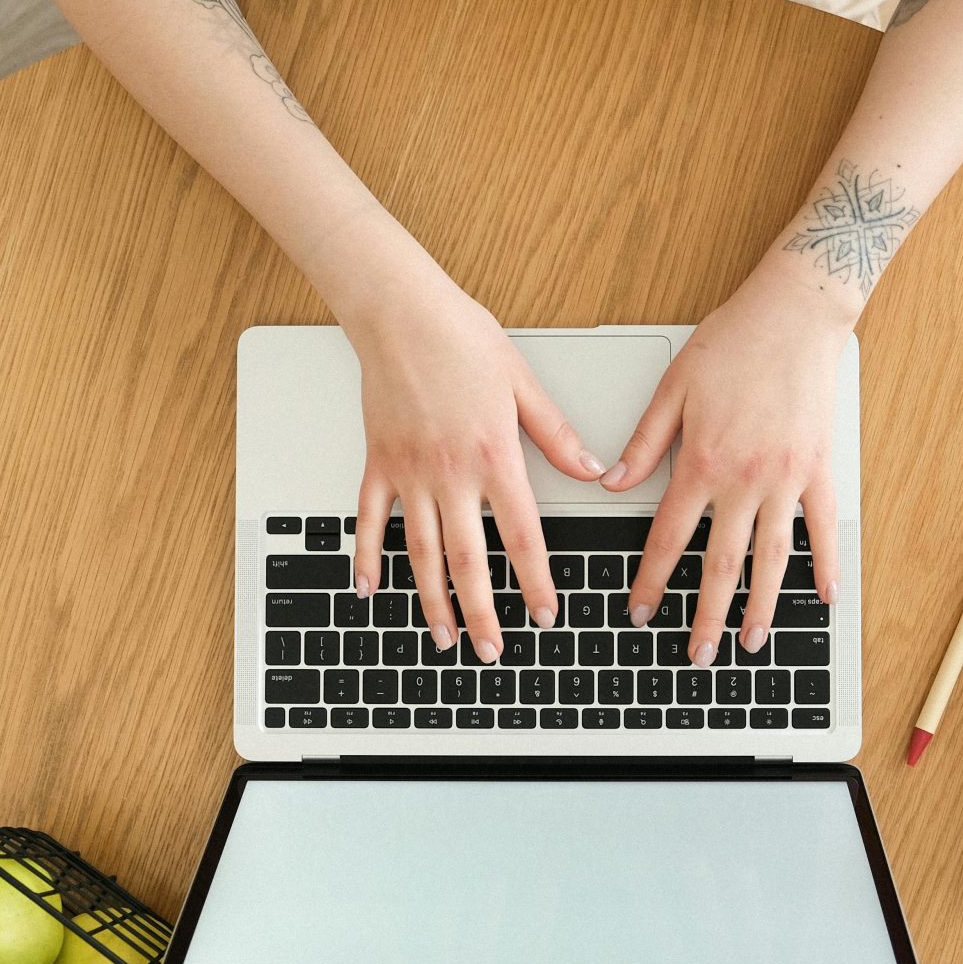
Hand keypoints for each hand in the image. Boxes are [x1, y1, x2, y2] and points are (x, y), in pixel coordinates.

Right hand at [346, 268, 602, 658]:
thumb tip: (594, 471)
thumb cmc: (461, 338)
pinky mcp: (379, 463)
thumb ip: (557, 437)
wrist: (400, 313)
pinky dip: (368, 557)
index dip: (535, 581)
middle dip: (483, 612)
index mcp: (494, 457)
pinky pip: (370, 520)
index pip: (522, 536)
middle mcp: (451, 474)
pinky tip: (370, 588)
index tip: (545, 614)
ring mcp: (410, 473)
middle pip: (468, 559)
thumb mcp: (524, 385)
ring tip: (444, 636)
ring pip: (421, 552)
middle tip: (493, 651)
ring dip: (432, 600)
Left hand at [602, 260, 849, 663]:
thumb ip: (644, 443)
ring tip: (752, 642)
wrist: (796, 312)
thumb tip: (610, 483)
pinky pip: (822, 529)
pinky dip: (823, 565)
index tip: (640, 612)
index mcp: (702, 462)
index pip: (670, 537)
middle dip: (704, 615)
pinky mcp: (820, 469)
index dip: (652, 580)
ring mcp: (788, 479)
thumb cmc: (734, 341)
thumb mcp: (673, 387)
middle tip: (694, 654)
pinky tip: (822, 596)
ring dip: (761, 607)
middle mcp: (746, 480)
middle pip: (721, 564)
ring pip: (772, 559)